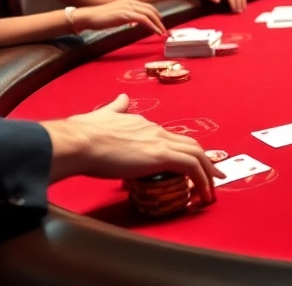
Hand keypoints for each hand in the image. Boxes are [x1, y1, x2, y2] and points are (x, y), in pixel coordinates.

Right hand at [44, 94, 223, 200]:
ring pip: (195, 153)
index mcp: (142, 123)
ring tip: (212, 188)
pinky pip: (191, 167)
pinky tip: (203, 192)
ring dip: (207, 172)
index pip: (169, 137)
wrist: (79, 142)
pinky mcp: (161, 155)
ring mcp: (160, 141)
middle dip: (203, 159)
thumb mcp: (102, 116)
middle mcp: (155, 130)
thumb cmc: (83, 134)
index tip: (185, 163)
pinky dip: (202, 179)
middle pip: (189, 143)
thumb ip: (115, 109)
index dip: (180, 150)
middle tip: (212, 173)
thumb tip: (122, 98)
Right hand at [71, 0, 165, 34]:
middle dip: (160, 20)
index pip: (147, 6)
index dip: (156, 14)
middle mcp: (130, 2)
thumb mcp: (117, 16)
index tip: (161, 22)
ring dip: (158, 24)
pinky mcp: (125, 15)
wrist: (89, 17)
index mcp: (129, 1)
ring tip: (162, 32)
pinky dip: (152, 26)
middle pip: (151, 10)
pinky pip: (143, 20)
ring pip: (149, 14)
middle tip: (165, 30)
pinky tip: (155, 32)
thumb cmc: (101, 18)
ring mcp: (128, 8)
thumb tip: (134, 23)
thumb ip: (127, 17)